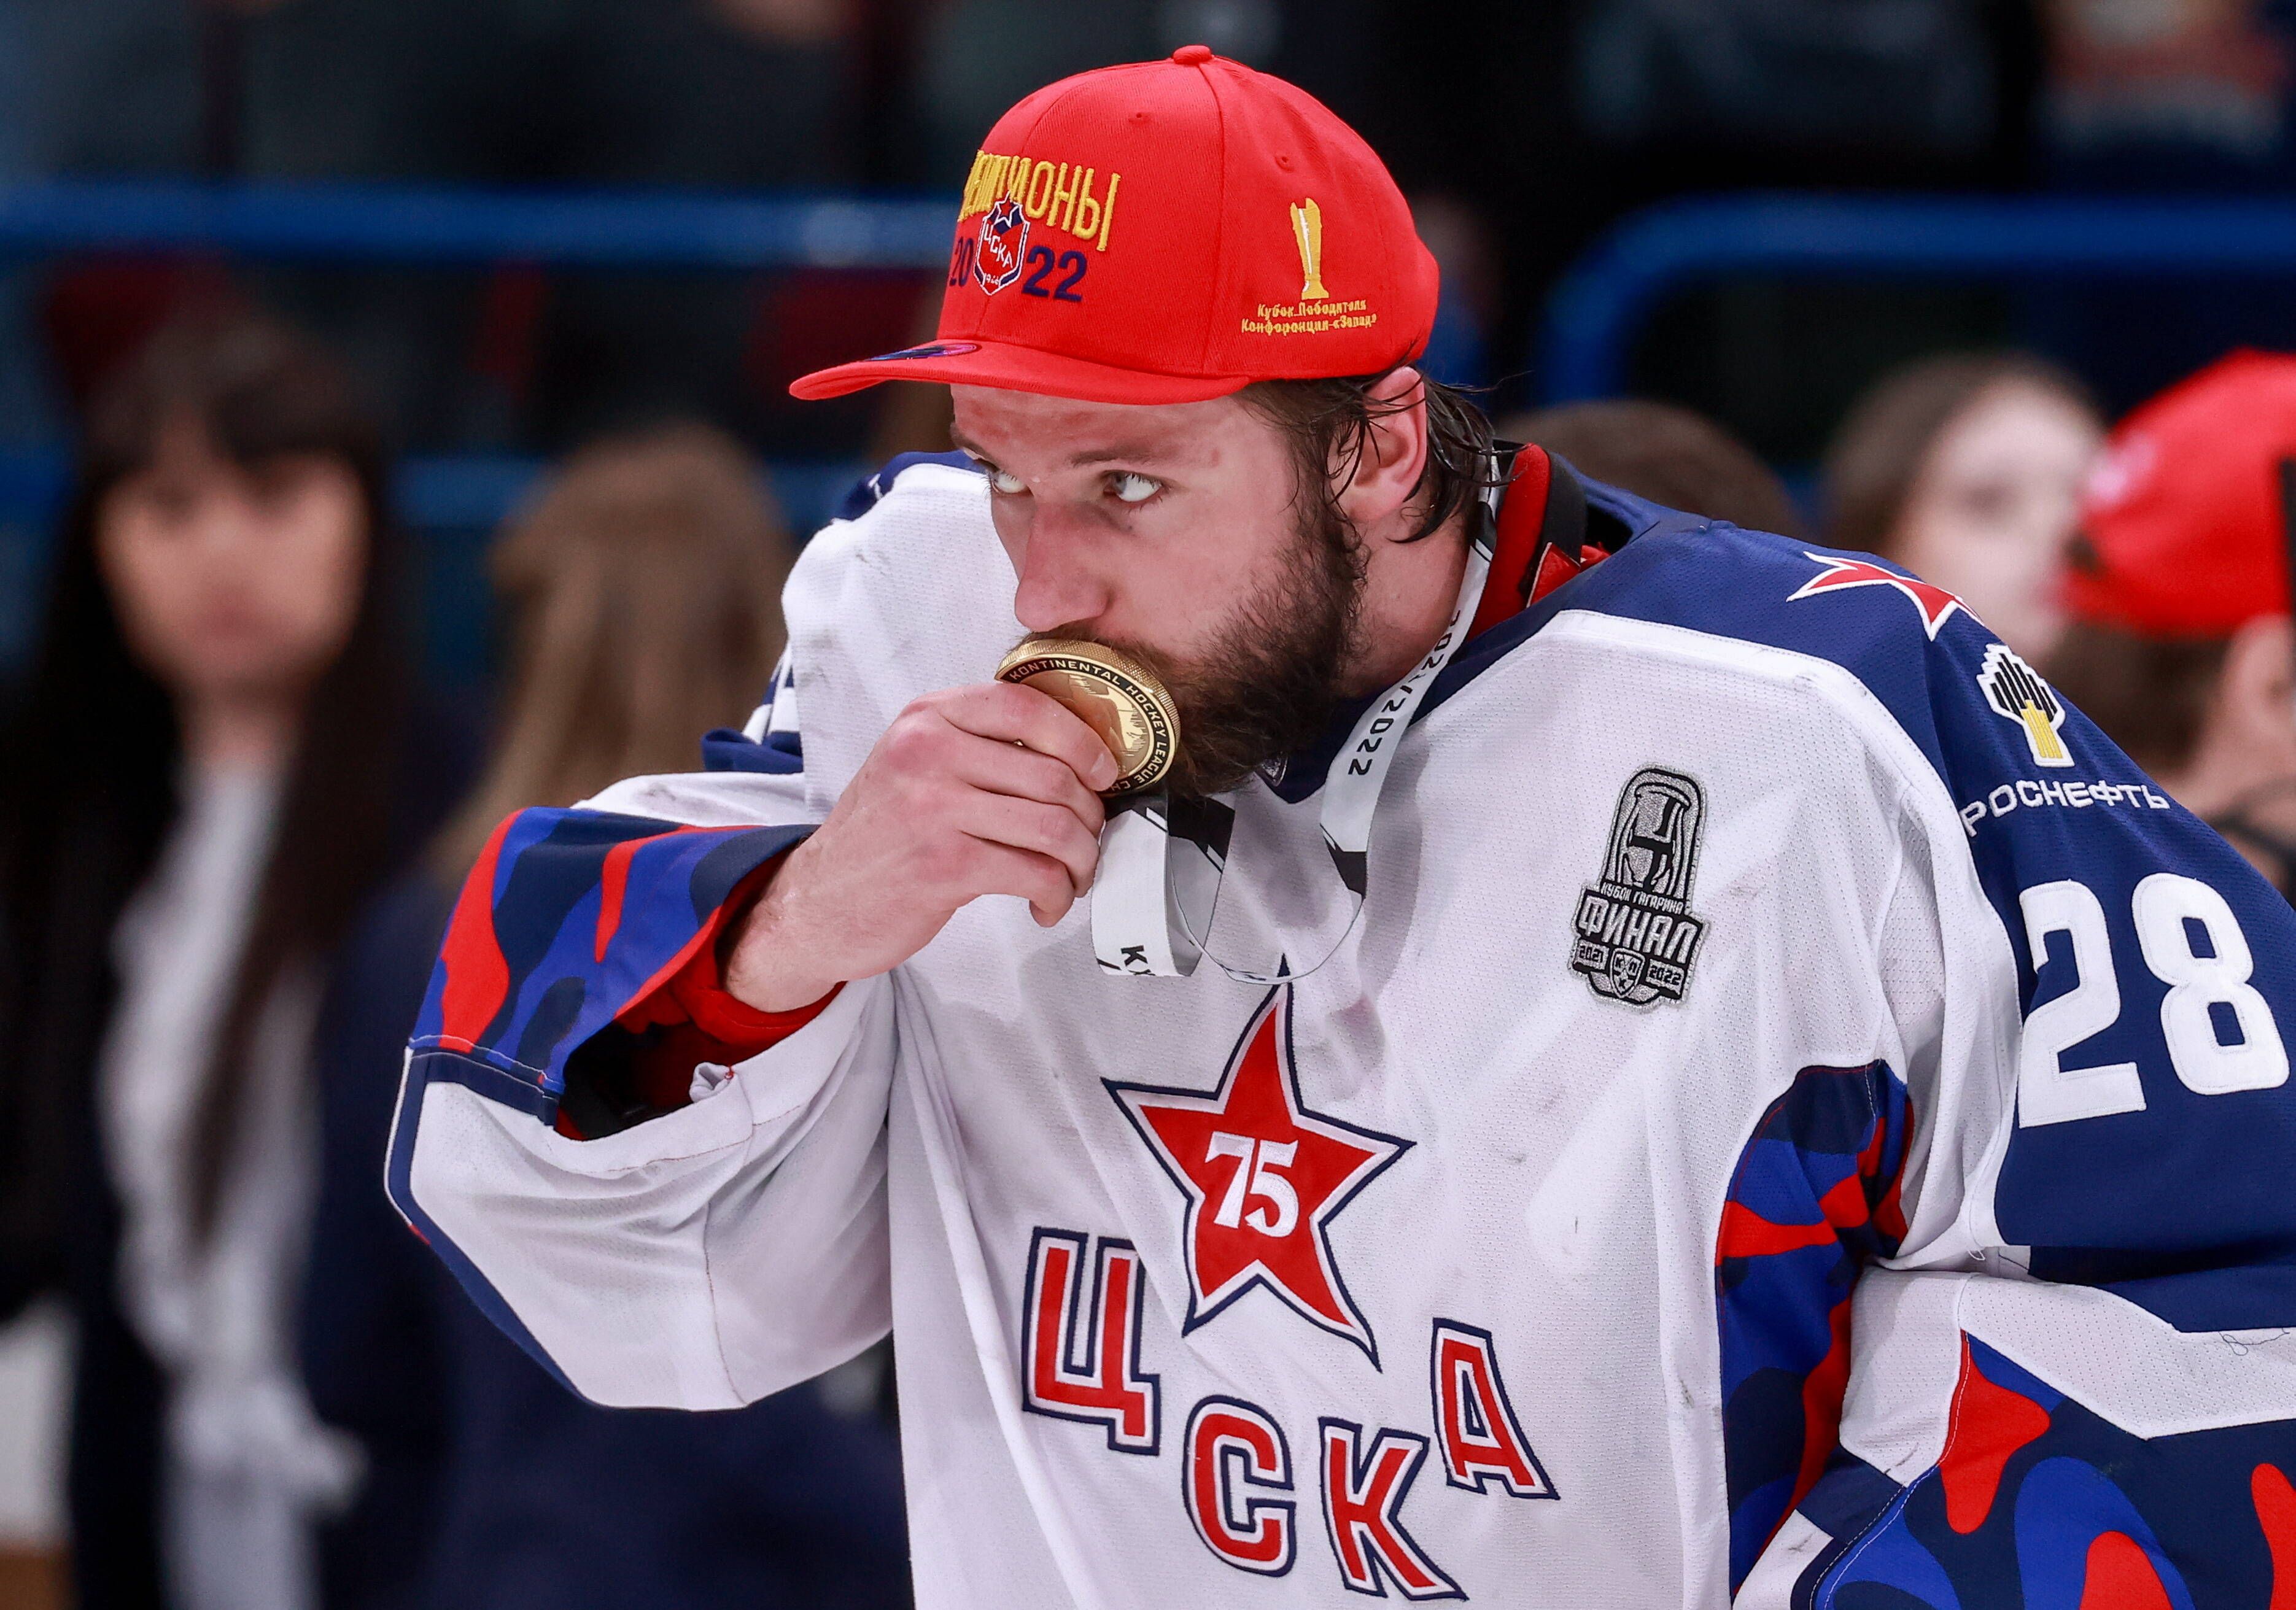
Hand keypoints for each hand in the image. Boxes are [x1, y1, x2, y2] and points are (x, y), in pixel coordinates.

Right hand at [723, 682, 1117, 1010]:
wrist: (818, 901)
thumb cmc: (883, 835)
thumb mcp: (915, 763)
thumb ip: (977, 744)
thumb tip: (1076, 754)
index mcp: (928, 716)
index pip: (1029, 706)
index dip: (1083, 740)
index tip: (1104, 773)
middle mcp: (928, 751)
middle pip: (1056, 774)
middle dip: (1091, 818)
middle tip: (1087, 843)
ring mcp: (933, 807)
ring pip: (1056, 826)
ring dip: (1082, 861)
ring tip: (1074, 878)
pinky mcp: (943, 866)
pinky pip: (1037, 873)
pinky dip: (1057, 895)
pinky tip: (1045, 905)